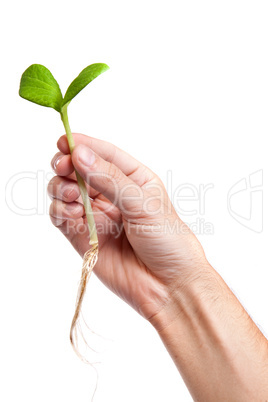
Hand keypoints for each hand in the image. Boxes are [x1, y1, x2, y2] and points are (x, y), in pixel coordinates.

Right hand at [48, 133, 207, 320]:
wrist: (169, 286)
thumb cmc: (168, 240)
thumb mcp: (144, 203)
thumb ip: (110, 179)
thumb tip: (79, 154)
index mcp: (132, 179)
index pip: (103, 154)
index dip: (82, 145)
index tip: (63, 141)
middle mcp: (111, 194)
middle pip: (78, 170)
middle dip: (67, 165)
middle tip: (64, 168)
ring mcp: (96, 216)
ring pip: (65, 191)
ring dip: (61, 187)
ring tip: (73, 195)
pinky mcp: (83, 237)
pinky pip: (61, 217)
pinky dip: (59, 210)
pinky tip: (72, 212)